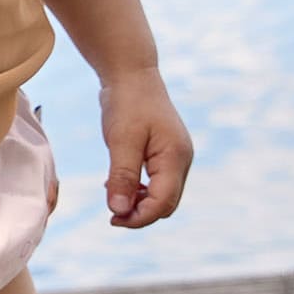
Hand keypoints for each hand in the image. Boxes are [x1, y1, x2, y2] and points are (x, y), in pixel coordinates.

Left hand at [100, 73, 193, 228]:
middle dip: (140, 213)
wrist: (132, 74)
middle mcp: (181, 160)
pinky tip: (118, 183)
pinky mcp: (166, 153)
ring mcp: (176, 157)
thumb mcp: (121, 141)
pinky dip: (140, 189)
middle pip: (166, 204)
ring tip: (113, 194)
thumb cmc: (127, 104)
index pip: (163, 203)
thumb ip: (122, 177)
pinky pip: (157, 182)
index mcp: (175, 158)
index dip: (139, 218)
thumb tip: (119, 211)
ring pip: (162, 194)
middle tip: (111, 213)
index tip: (113, 218)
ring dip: (140, 202)